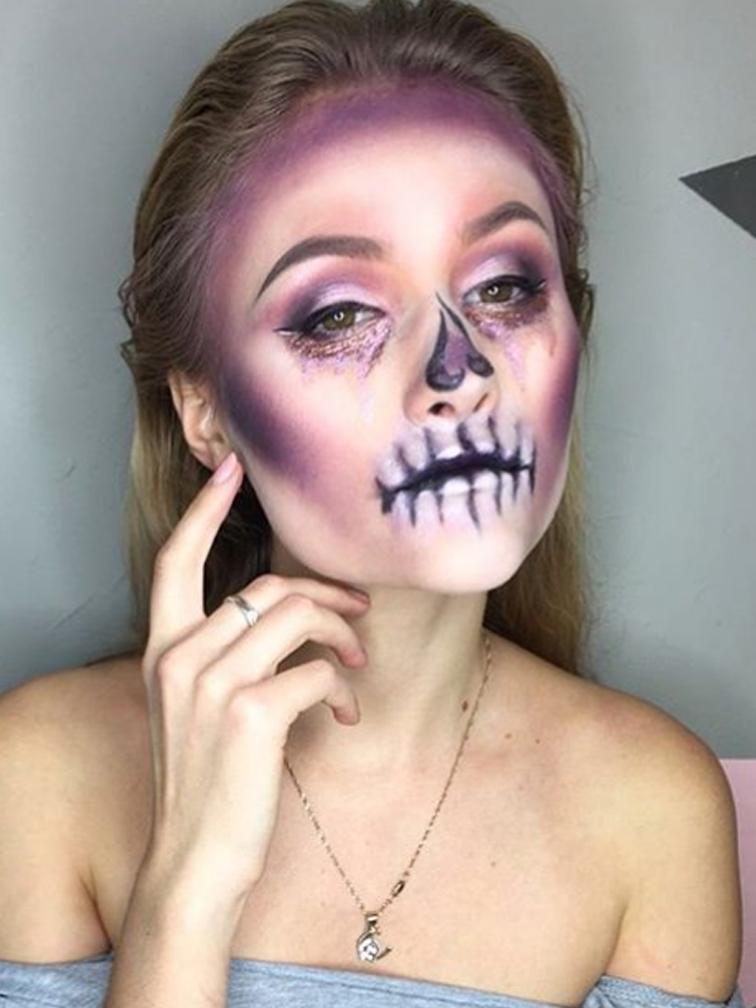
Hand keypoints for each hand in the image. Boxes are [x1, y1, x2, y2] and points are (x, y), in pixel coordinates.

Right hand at [138, 450, 369, 920]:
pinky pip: (318, 668)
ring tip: (355, 663)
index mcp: (163, 650)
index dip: (204, 511)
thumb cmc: (210, 782)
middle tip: (358, 613)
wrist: (194, 862)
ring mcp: (212, 683)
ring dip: (341, 633)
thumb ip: (225, 656)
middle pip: (268, 586)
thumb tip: (291, 614)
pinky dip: (342, 686)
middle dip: (325, 592)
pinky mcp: (251, 712)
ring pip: (297, 615)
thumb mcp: (200, 708)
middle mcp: (179, 657)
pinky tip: (343, 715)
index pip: (176, 560)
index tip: (232, 470)